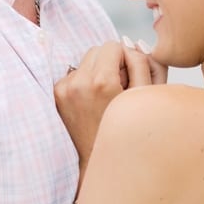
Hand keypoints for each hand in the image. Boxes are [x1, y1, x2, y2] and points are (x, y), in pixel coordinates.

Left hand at [53, 39, 164, 171]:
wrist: (101, 162)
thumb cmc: (130, 131)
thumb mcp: (145, 96)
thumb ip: (143, 63)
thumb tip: (130, 42)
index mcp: (101, 82)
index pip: (113, 45)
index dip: (127, 59)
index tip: (129, 78)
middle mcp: (77, 83)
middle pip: (97, 49)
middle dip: (111, 62)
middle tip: (119, 88)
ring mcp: (64, 90)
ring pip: (85, 60)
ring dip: (98, 71)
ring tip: (106, 97)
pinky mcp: (57, 96)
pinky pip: (75, 74)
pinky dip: (85, 82)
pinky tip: (93, 102)